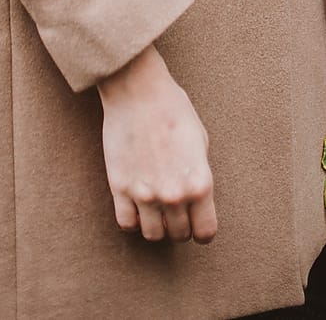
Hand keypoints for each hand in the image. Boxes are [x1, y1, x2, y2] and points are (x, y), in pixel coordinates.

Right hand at [97, 45, 217, 244]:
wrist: (138, 91)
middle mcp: (174, 194)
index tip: (197, 219)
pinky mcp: (120, 188)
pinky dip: (133, 219)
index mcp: (199, 183)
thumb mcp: (200, 141)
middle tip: (175, 207)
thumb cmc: (173, 109)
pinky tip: (137, 203)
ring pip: (153, 235)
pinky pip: (127, 224)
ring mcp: (145, 194)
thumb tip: (195, 197)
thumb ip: (199, 175)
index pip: (205, 233)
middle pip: (179, 234)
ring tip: (156, 207)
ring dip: (157, 225)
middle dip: (180, 224)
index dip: (202, 228)